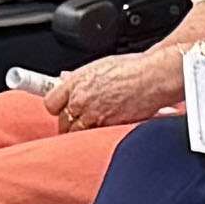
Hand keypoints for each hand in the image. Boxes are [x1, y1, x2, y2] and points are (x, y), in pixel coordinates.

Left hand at [46, 48, 179, 130]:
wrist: (153, 78)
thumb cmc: (134, 68)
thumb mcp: (101, 66)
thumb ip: (80, 76)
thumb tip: (65, 78)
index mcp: (76, 83)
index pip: (51, 103)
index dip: (58, 107)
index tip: (62, 108)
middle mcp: (81, 101)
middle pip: (63, 121)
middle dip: (71, 121)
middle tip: (81, 118)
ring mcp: (94, 116)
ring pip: (77, 133)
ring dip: (83, 131)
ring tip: (95, 125)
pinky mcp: (108, 128)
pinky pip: (95, 137)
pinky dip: (100, 135)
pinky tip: (107, 127)